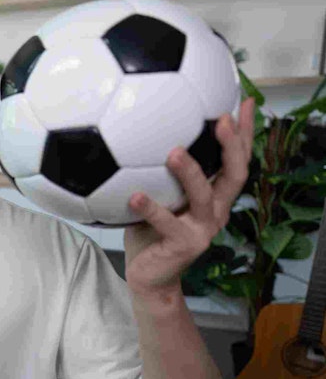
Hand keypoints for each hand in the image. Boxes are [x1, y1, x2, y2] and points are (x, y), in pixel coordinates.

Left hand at [123, 98, 254, 294]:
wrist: (148, 276)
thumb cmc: (151, 232)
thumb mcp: (160, 197)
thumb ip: (159, 173)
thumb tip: (140, 134)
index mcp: (214, 197)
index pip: (236, 160)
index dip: (244, 133)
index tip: (245, 102)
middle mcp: (215, 211)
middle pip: (234, 174)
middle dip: (233, 146)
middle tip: (222, 120)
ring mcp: (202, 229)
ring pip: (204, 197)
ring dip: (191, 173)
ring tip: (174, 153)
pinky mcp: (184, 245)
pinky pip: (166, 223)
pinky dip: (150, 208)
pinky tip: (134, 195)